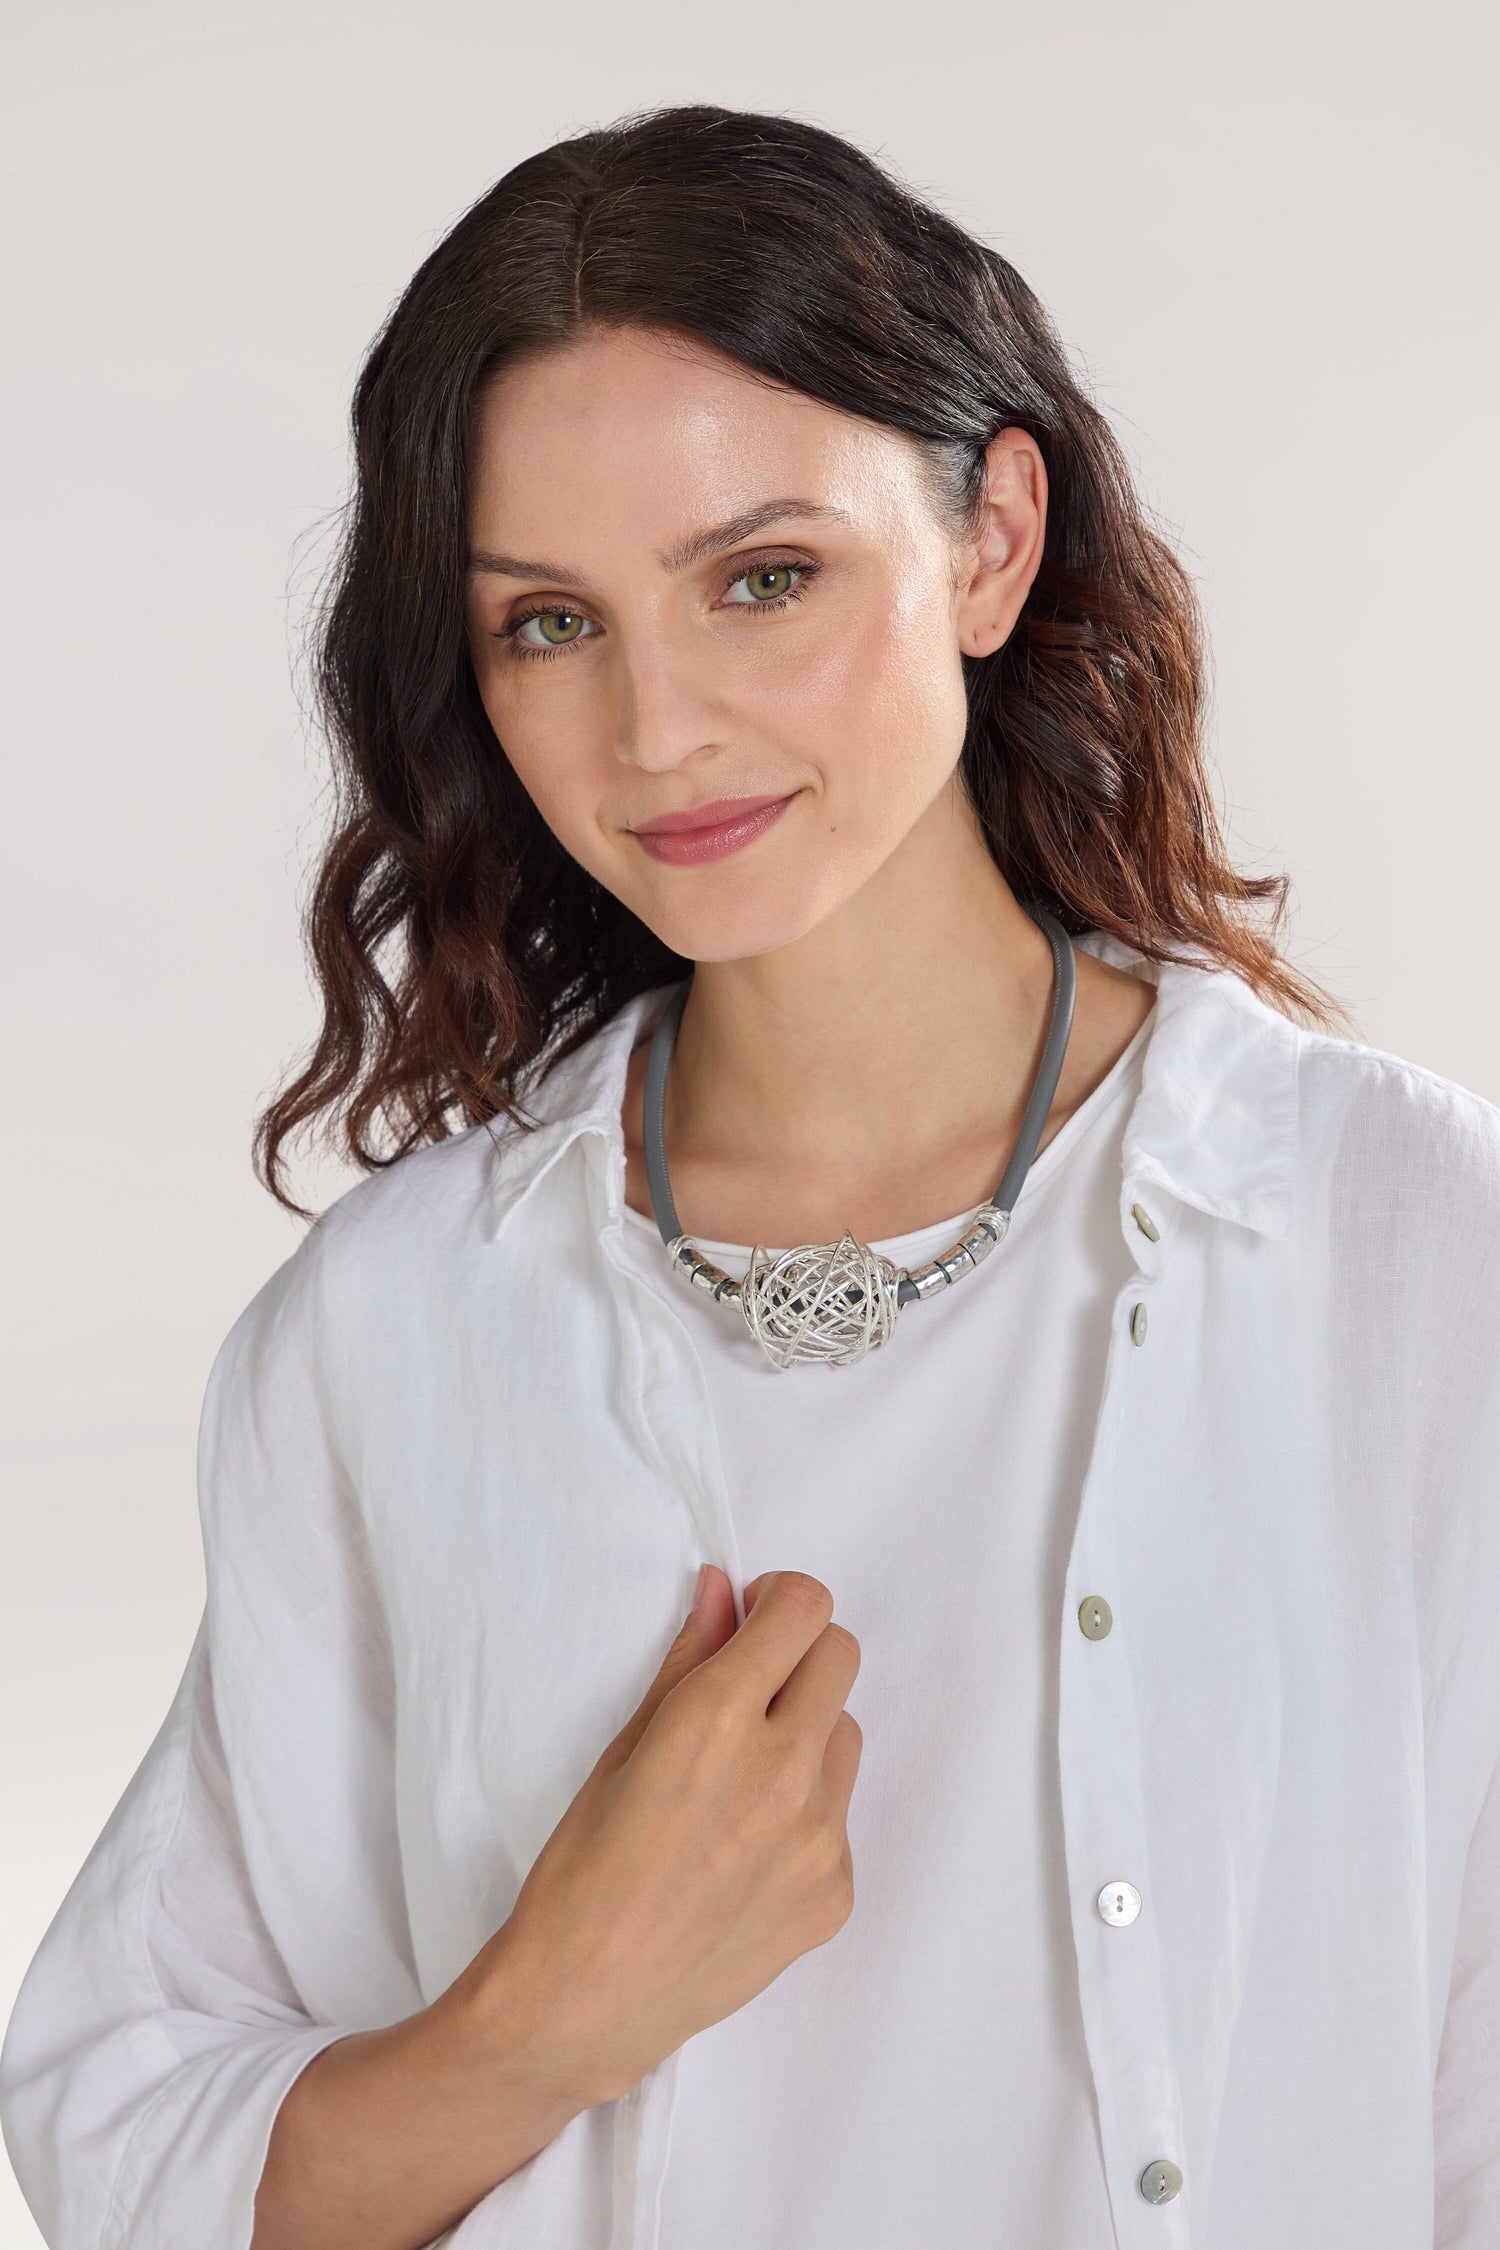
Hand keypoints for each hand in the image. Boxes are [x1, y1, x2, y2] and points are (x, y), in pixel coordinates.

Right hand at [464, 1568, 861, 2107]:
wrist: (585, 2005)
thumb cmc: (580, 1872)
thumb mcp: (621, 1749)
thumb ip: (687, 1660)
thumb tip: (722, 1590)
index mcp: (719, 1720)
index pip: (805, 1606)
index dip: (776, 1601)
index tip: (750, 1621)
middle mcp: (784, 1770)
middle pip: (841, 1655)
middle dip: (797, 1654)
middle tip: (748, 1689)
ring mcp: (819, 1837)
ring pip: (845, 1734)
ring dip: (806, 1732)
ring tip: (738, 1781)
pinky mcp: (835, 1893)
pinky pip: (840, 1815)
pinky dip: (805, 1811)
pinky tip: (744, 1850)